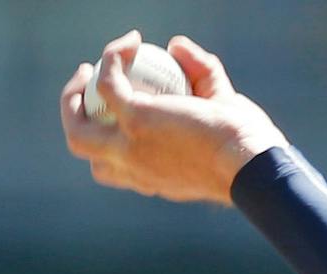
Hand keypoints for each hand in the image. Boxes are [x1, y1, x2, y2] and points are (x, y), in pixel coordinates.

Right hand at [59, 32, 289, 205]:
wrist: (253, 161)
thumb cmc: (247, 146)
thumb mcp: (223, 112)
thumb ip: (204, 74)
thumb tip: (177, 46)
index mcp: (150, 178)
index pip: (112, 167)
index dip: (105, 135)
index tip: (119, 107)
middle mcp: (134, 169)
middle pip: (81, 147)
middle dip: (73, 111)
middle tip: (89, 82)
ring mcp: (130, 146)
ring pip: (76, 126)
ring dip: (73, 92)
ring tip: (92, 65)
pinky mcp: (136, 121)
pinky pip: (107, 83)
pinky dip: (112, 58)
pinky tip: (131, 42)